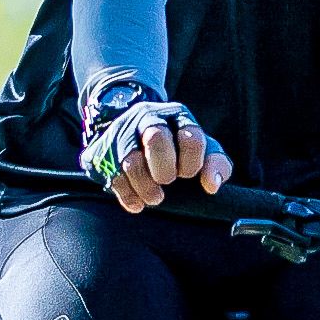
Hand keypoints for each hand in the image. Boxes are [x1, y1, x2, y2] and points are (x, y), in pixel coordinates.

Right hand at [82, 95, 232, 212]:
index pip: (191, 136)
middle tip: (168, 181)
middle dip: (164, 169)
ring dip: (145, 186)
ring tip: (155, 198)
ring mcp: (123, 133)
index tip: (189, 174)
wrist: (133, 128)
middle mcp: (148, 118)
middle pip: (156, 138)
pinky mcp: (103, 151)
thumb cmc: (177, 145)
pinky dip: (127, 195)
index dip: (192, 162)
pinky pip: (112, 177)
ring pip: (131, 160)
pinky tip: (137, 203)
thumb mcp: (203, 148)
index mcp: (177, 116)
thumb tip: (211, 185)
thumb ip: (216, 164)